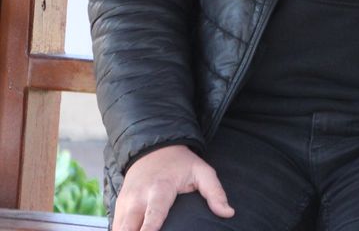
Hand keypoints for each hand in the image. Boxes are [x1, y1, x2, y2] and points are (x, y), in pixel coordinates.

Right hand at [114, 145, 233, 230]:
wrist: (154, 148)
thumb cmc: (181, 164)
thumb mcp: (202, 172)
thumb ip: (215, 192)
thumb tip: (228, 213)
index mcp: (160, 188)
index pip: (154, 214)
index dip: (149, 229)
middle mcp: (138, 196)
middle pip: (130, 225)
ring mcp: (125, 201)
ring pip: (119, 228)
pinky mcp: (118, 205)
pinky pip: (116, 226)